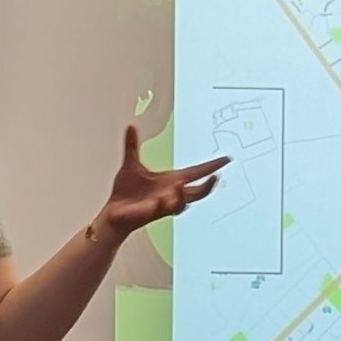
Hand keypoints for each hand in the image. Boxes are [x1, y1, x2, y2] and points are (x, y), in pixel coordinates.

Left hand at [97, 125, 228, 236]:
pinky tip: (159, 199)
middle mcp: (171, 194)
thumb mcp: (131, 164)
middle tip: (216, 177)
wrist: (114, 212)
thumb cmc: (125, 193)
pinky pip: (160, 209)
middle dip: (208, 186)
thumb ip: (132, 146)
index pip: (196, 173)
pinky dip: (162, 204)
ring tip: (180, 186)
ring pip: (182, 204)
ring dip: (183, 196)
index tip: (226, 159)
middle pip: (198, 193)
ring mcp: (163, 205)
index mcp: (171, 181)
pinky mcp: (150, 213)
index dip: (212, 166)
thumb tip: (130, 127)